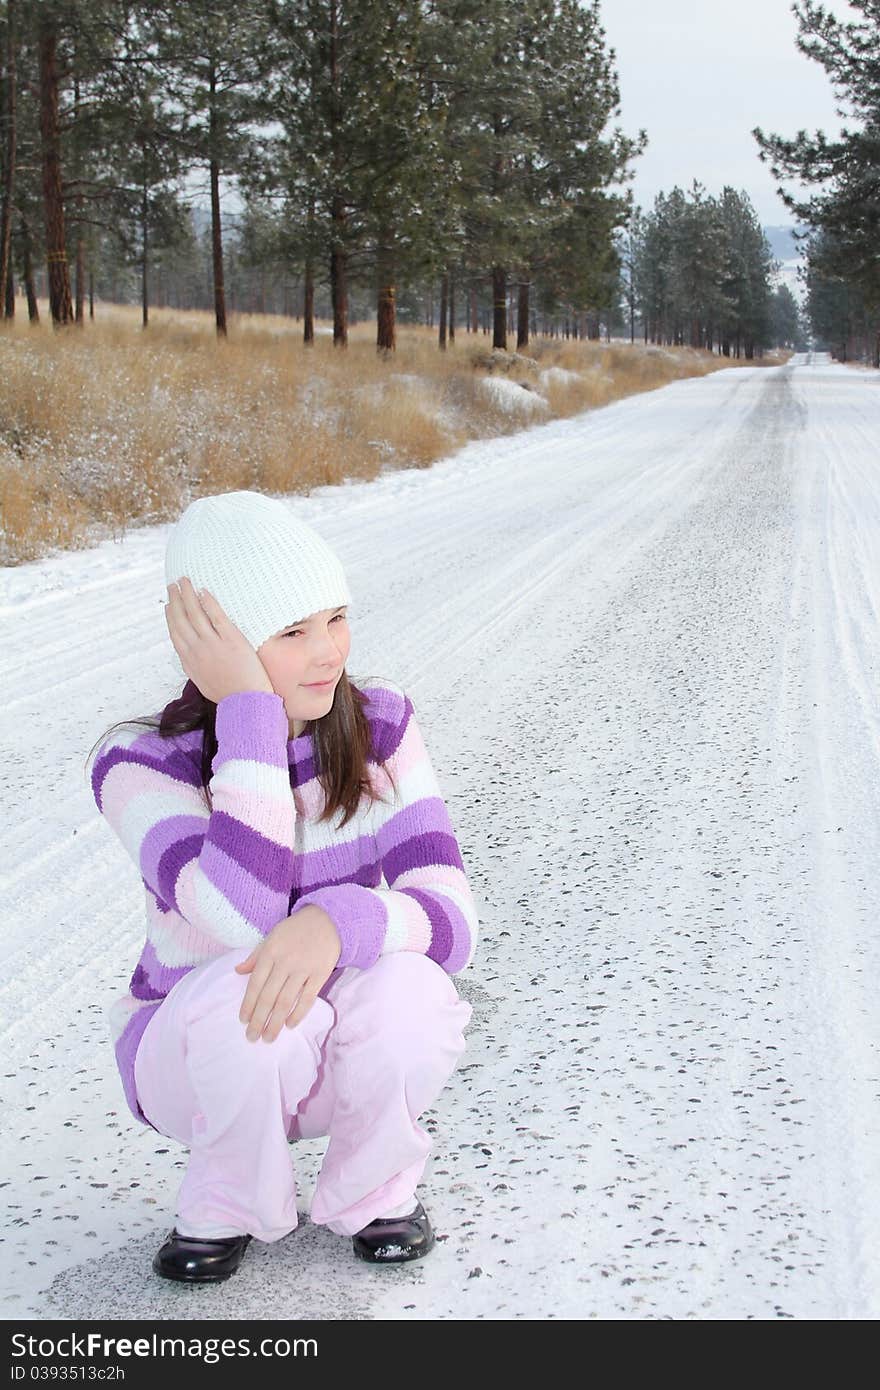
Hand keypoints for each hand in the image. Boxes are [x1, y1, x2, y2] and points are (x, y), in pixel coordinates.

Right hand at [164, 575, 274, 702]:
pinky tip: (204, 591)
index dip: (170, 616)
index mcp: (189, 661)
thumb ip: (194, 667)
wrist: (246, 703)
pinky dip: (208, 602)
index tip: (168, 604)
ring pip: (195, 613)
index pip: (175, 633)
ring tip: (184, 580)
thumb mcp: (202, 682)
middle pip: (181, 619)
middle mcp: (197, 650)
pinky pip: (216, 616)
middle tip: (172, 584)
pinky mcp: (231, 640)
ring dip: (187, 594)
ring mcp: (212, 644)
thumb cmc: (228, 695)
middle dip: (175, 599)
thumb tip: (188, 656)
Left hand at [235, 906, 341, 1040]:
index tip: (243, 1021)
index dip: (248, 1005)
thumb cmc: (295, 930)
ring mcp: (304, 969)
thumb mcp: (271, 937)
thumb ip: (255, 956)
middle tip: (252, 1037)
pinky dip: (298, 1014)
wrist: (328, 919)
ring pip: (286, 1001)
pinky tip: (289, 1025)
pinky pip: (307, 998)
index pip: (255, 984)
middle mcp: (285, 962)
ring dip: (275, 1022)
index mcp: (270, 952)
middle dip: (258, 1020)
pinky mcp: (320, 974)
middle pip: (269, 997)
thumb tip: (238, 971)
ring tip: (268, 1037)